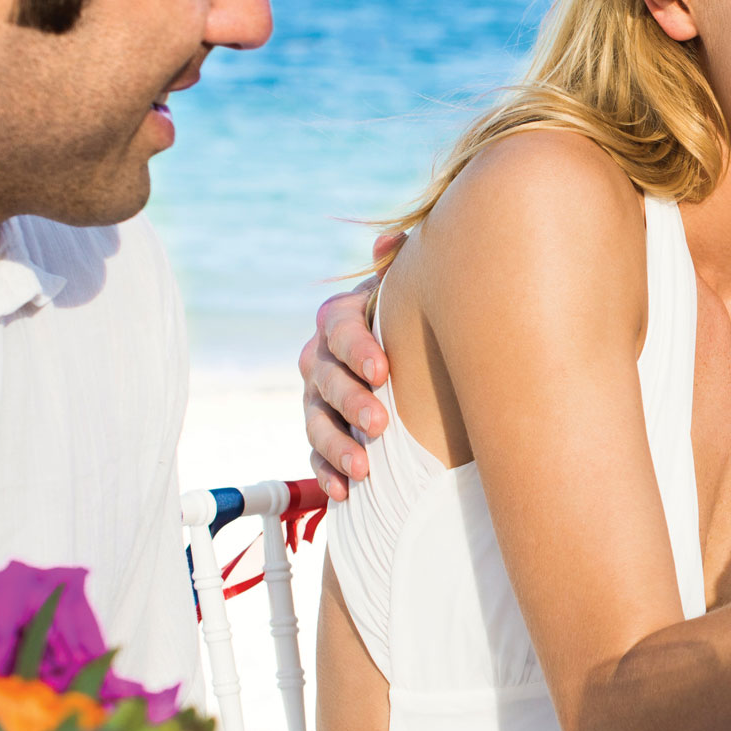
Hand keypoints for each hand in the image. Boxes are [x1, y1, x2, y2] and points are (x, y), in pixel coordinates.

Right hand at [299, 232, 400, 498]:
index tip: (384, 370)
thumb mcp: (410, 295)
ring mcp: (318, 400)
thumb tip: (391, 239)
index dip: (358, 348)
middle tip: (381, 424)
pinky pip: (315, 457)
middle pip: (326, 379)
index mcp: (340, 320)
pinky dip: (327, 475)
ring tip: (364, 469)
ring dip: (337, 446)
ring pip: (316, 422)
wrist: (415, 364)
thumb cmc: (414, 323)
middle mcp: (321, 358)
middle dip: (351, 403)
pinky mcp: (323, 435)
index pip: (339, 328)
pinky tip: (345, 491)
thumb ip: (399, 268)